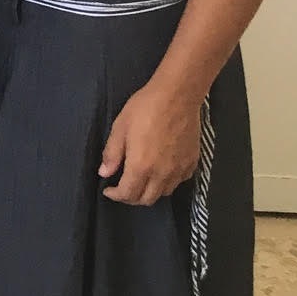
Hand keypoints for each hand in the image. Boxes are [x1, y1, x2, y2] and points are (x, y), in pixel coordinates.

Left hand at [100, 79, 204, 205]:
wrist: (177, 97)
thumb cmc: (145, 109)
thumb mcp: (120, 128)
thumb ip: (112, 154)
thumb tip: (104, 173)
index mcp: (142, 166)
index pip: (128, 194)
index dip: (115, 195)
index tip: (108, 189)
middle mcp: (163, 174)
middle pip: (147, 199)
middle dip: (131, 197)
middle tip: (121, 186)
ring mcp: (180, 170)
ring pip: (164, 193)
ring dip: (149, 191)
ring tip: (139, 179)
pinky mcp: (192, 163)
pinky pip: (178, 182)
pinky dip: (167, 183)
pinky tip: (159, 171)